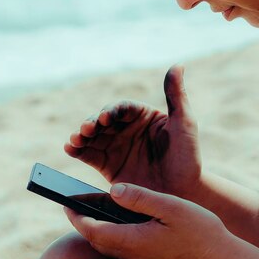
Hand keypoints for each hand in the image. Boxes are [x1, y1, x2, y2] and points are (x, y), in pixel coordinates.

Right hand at [64, 65, 201, 198]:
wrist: (182, 194)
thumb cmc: (188, 158)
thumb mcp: (185, 124)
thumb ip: (177, 96)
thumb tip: (178, 65)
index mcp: (143, 117)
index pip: (123, 108)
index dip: (112, 110)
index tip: (107, 117)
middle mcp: (126, 129)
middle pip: (104, 121)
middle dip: (93, 123)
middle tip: (88, 128)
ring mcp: (115, 148)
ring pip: (93, 136)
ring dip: (81, 135)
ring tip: (76, 139)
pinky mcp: (108, 166)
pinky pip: (89, 155)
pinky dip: (77, 151)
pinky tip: (71, 149)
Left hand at [64, 183, 233, 258]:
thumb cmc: (201, 233)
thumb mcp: (171, 207)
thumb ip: (140, 198)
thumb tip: (112, 190)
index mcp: (132, 241)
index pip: (91, 230)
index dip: (75, 215)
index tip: (64, 201)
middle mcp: (132, 258)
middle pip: (96, 240)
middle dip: (82, 222)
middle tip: (74, 203)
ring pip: (109, 247)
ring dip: (98, 230)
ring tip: (94, 209)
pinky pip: (123, 251)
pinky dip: (114, 236)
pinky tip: (122, 224)